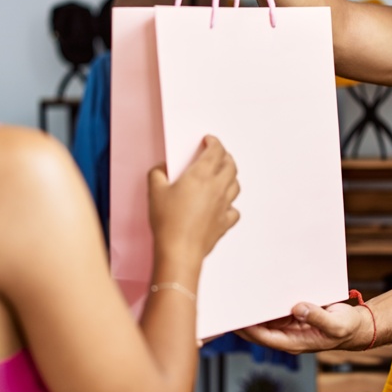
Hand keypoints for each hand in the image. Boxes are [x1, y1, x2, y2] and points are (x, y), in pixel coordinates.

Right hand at [148, 135, 239, 264]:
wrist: (180, 250)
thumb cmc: (168, 222)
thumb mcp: (155, 192)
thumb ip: (157, 173)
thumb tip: (161, 169)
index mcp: (201, 175)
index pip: (216, 151)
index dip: (214, 142)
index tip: (209, 141)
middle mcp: (217, 188)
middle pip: (231, 166)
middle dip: (226, 156)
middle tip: (218, 155)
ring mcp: (224, 206)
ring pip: (236, 185)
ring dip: (231, 177)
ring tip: (223, 176)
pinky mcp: (224, 223)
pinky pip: (234, 210)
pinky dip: (231, 205)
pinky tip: (224, 206)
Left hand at [236, 298, 367, 353]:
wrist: (355, 326)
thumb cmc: (346, 328)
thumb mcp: (336, 325)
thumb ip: (317, 317)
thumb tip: (298, 308)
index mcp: (294, 342)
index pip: (264, 337)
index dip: (248, 329)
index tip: (235, 318)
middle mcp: (287, 335)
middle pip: (258, 329)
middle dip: (244, 318)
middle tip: (229, 302)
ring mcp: (288, 326)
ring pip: (264, 318)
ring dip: (254, 308)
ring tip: (238, 292)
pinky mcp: (292, 315)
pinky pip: (274, 309)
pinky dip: (267, 301)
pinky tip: (259, 288)